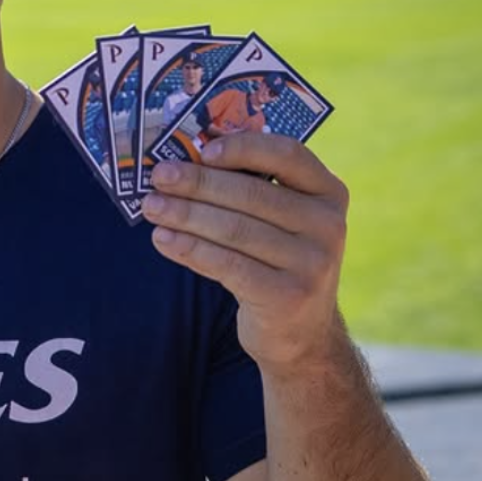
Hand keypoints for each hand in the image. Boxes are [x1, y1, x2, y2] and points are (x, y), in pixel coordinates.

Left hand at [141, 132, 348, 369]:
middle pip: (251, 194)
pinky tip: (162, 239)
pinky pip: (227, 265)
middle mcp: (329, 225)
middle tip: (159, 177)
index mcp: (328, 192)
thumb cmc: (275, 259)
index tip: (203, 149)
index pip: (288, 155)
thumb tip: (184, 157)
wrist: (301, 332)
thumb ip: (248, 187)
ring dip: (185, 215)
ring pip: (234, 229)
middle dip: (198, 183)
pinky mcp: (288, 296)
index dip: (244, 147)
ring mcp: (313, 263)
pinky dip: (190, 248)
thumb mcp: (279, 220)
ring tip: (152, 207)